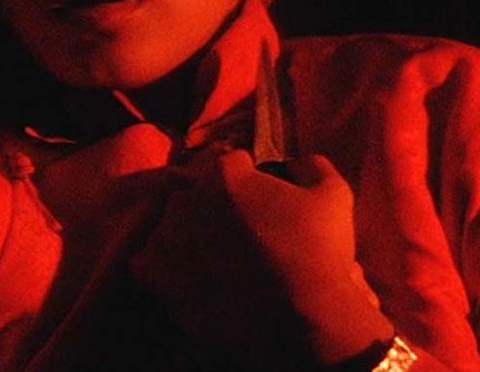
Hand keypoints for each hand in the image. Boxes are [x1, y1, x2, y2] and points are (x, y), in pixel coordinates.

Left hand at [129, 147, 392, 365]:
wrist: (303, 320)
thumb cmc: (320, 255)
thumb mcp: (334, 195)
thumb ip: (312, 165)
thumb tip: (297, 159)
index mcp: (225, 174)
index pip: (229, 163)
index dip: (247, 178)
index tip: (259, 199)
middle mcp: (188, 199)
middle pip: (195, 192)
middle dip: (213, 205)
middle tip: (237, 232)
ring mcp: (167, 237)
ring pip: (169, 225)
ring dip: (186, 234)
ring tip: (213, 258)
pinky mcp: (155, 275)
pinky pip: (145, 261)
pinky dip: (161, 267)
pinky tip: (188, 275)